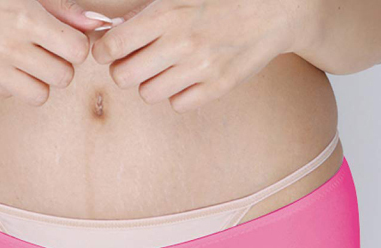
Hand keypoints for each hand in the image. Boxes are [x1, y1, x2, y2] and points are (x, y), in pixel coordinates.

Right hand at [0, 0, 109, 104]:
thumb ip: (62, 9)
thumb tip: (96, 25)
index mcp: (23, 17)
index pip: (78, 52)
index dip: (76, 46)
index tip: (65, 40)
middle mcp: (4, 46)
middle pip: (63, 78)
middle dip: (61, 65)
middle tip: (46, 51)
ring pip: (40, 96)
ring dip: (40, 81)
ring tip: (26, 61)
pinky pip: (10, 95)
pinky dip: (10, 82)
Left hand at [90, 0, 302, 112]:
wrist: (276, 8)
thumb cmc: (219, 0)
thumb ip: (143, 13)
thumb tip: (108, 32)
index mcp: (166, 12)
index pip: (112, 47)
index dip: (104, 51)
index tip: (110, 50)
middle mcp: (181, 41)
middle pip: (123, 77)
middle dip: (124, 70)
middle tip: (136, 62)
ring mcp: (200, 66)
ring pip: (147, 94)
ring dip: (151, 83)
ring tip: (166, 68)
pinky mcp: (218, 86)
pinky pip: (177, 105)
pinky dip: (177, 94)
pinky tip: (188, 78)